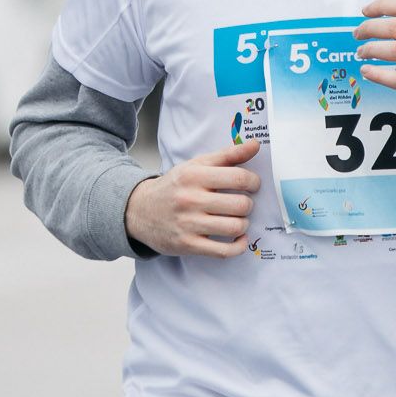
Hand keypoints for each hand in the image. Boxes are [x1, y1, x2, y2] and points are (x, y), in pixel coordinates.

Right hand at [122, 140, 261, 257]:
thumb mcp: (197, 165)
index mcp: (194, 175)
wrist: (139, 210)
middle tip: (242, 204)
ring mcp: (188, 224)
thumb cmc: (175, 186)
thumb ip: (228, 155)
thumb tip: (256, 144)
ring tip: (238, 219)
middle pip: (240, 205)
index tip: (253, 185)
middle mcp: (190, 199)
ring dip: (243, 224)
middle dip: (248, 205)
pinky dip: (238, 246)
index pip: (239, 178)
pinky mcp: (188, 245)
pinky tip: (238, 239)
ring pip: (235, 227)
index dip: (254, 182)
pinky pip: (223, 251)